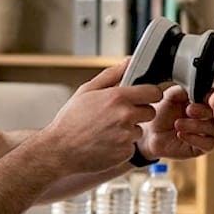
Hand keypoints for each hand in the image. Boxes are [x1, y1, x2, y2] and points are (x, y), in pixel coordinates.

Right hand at [35, 61, 162, 171]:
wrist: (60, 151)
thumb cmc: (70, 121)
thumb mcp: (86, 91)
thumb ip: (111, 74)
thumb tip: (127, 62)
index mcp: (117, 97)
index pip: (153, 92)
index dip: (149, 94)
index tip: (143, 97)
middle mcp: (125, 116)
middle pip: (150, 112)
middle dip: (139, 112)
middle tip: (119, 115)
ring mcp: (126, 136)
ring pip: (140, 130)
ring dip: (129, 130)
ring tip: (107, 130)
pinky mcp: (125, 152)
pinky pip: (132, 145)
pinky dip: (122, 145)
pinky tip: (106, 142)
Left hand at [135, 84, 213, 159]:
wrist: (149, 133)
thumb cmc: (161, 114)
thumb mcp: (169, 98)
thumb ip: (181, 91)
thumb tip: (192, 87)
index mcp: (202, 103)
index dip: (210, 98)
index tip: (201, 97)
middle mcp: (207, 118)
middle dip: (203, 111)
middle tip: (189, 109)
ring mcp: (205, 133)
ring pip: (212, 129)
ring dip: (195, 125)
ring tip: (178, 124)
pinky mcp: (201, 147)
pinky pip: (207, 144)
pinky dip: (195, 138)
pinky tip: (180, 134)